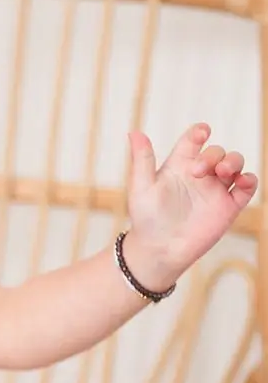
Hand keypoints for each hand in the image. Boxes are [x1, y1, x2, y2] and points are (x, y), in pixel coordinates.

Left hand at [124, 123, 258, 291]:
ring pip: (235, 164)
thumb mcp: (141, 187)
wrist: (158, 251)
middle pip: (217, 151)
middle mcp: (200, 175)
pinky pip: (247, 188)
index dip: (199, 132)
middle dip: (213, 154)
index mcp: (180, 165)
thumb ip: (142, 159)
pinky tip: (242, 181)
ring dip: (233, 161)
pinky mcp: (228, 207)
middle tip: (199, 171)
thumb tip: (134, 131)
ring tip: (223, 172)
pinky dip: (249, 180)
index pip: (193, 140)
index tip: (202, 133)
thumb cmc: (146, 220)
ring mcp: (215, 190)